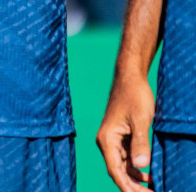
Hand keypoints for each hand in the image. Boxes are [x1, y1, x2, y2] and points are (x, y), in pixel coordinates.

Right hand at [98, 70, 154, 190]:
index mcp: (107, 139)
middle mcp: (107, 142)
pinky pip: (127, 159)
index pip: (115, 170)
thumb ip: (140, 143)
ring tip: (152, 189)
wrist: (131, 78)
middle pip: (118, 172)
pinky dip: (137, 170)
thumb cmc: (134, 95)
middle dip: (132, 187)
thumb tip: (141, 166)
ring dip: (135, 180)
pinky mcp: (121, 137)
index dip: (127, 187)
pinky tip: (149, 176)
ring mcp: (114, 140)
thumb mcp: (140, 120)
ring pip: (123, 167)